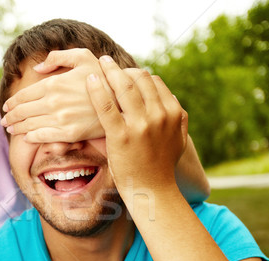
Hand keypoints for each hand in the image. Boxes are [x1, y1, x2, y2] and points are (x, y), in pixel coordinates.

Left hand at [1, 48, 107, 142]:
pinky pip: (42, 137)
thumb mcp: (83, 57)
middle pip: (23, 111)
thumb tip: (37, 68)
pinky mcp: (69, 134)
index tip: (6, 106)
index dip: (12, 102)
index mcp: (54, 83)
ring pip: (29, 125)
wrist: (124, 101)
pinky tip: (26, 137)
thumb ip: (58, 57)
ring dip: (16, 128)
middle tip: (4, 120)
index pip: (24, 95)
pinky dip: (31, 137)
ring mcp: (61, 119)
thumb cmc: (103, 77)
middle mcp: (54, 101)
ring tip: (10, 129)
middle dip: (10, 116)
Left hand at [85, 56, 186, 197]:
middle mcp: (158, 115)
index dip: (137, 74)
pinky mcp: (121, 135)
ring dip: (110, 71)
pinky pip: (106, 106)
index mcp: (172, 113)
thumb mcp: (178, 140)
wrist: (152, 190)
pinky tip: (89, 79)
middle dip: (122, 68)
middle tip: (106, 61)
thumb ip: (178, 119)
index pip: (154, 82)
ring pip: (124, 87)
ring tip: (99, 63)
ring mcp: (140, 125)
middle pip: (139, 79)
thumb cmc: (162, 167)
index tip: (124, 72)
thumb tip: (173, 98)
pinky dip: (97, 89)